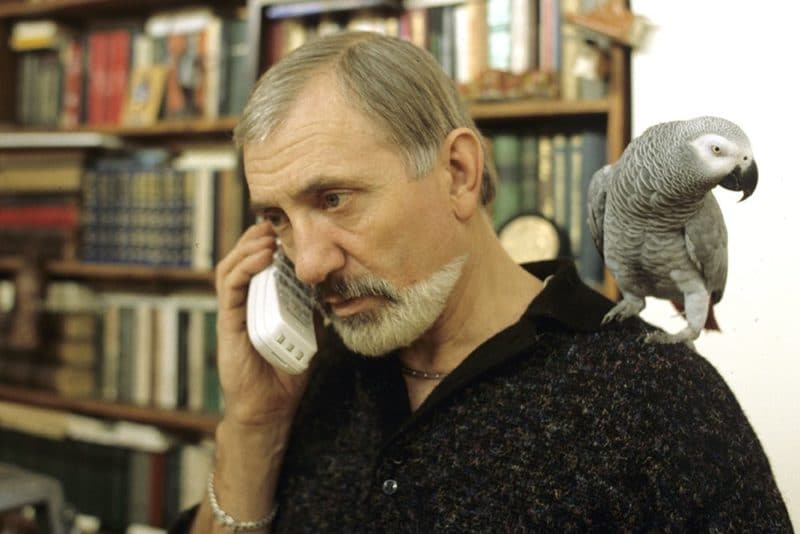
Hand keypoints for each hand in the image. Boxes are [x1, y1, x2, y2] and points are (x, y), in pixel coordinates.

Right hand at [214, 221, 309, 426]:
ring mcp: (234, 312)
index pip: (257, 263)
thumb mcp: (308, 333)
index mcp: (260, 302)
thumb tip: (333, 288)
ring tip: (267, 234)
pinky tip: (260, 258)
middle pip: (241, 259)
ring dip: (248, 247)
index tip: (287, 226)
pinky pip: (230, 289)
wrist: (270, 407)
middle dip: (256, 237)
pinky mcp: (228, 323)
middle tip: (275, 222)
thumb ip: (312, 310)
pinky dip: (243, 269)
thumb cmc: (286, 372)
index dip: (267, 242)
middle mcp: (243, 303)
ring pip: (231, 268)